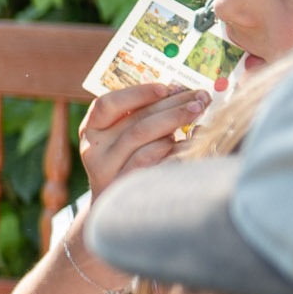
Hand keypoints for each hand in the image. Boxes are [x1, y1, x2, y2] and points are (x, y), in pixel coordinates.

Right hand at [80, 81, 209, 193]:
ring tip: (197, 114)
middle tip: (201, 98)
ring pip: (142, 138)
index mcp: (91, 129)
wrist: (114, 205)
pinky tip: (190, 142)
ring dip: (174, 122)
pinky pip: (150, 160)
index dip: (137, 94)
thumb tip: (180, 93)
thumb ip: (140, 115)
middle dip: (172, 106)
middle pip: (135, 121)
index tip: (166, 88)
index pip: (107, 104)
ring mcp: (106, 170)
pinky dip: (172, 148)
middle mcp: (93, 150)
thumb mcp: (122, 136)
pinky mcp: (123, 185)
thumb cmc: (126, 159)